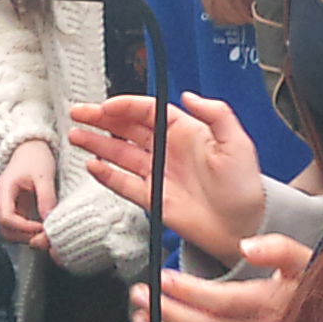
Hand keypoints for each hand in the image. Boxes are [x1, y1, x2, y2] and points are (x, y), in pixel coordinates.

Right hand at [0, 140, 57, 247]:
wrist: (30, 149)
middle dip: (25, 236)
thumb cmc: (34, 158)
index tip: (42, 228)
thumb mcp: (44, 176)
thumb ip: (46, 197)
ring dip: (26, 236)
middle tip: (45, 235)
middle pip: (5, 229)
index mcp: (3, 189)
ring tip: (45, 232)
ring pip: (9, 232)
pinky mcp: (11, 210)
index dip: (24, 227)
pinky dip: (28, 232)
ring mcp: (3, 206)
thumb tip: (48, 219)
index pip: (6, 218)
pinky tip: (41, 228)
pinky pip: (16, 228)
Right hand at [70, 94, 266, 265]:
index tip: (106, 106)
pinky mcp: (153, 198)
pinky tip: (93, 165)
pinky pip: (124, 183)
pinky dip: (107, 175)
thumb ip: (215, 113)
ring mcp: (158, 174)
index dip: (125, 107)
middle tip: (79, 113)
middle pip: (127, 129)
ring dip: (98, 144)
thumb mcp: (237, 142)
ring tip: (76, 135)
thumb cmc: (245, 186)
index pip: (147, 112)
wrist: (244, 226)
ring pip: (120, 153)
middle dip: (101, 120)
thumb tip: (189, 95)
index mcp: (185, 132)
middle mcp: (168, 150)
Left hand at [132, 235, 308, 321]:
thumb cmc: (312, 284)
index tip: (161, 279)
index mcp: (275, 306)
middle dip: (168, 311)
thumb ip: (278, 248)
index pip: (224, 301)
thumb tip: (247, 246)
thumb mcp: (305, 258)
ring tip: (141, 317)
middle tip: (140, 293)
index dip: (189, 291)